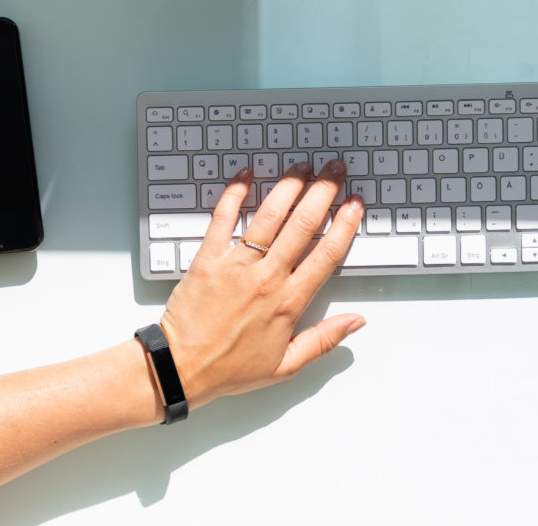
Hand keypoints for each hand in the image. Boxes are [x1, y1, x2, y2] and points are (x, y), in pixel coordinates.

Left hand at [156, 162, 366, 406]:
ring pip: (269, 217)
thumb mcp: (286, 365)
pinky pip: (222, 219)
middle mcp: (266, 278)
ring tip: (302, 167)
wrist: (181, 368)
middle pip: (303, 226)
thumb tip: (356, 321)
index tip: (354, 206)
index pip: (326, 255)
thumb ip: (324, 340)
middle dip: (323, 193)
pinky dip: (234, 194)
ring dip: (288, 187)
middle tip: (334, 171)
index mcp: (288, 303)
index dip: (345, 226)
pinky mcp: (208, 259)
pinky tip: (245, 176)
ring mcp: (236, 265)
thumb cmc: (231, 369)